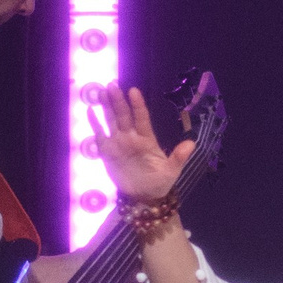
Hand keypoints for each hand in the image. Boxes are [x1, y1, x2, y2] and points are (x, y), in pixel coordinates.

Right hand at [89, 83, 195, 208]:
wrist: (144, 197)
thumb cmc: (159, 182)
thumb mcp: (171, 170)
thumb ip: (178, 156)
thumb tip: (191, 143)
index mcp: (147, 139)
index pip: (142, 118)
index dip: (138, 105)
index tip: (133, 91)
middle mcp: (132, 137)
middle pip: (124, 115)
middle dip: (118, 100)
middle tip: (112, 85)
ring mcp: (119, 143)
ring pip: (111, 121)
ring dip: (106, 107)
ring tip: (101, 92)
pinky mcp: (108, 152)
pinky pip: (100, 135)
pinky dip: (95, 124)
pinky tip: (90, 111)